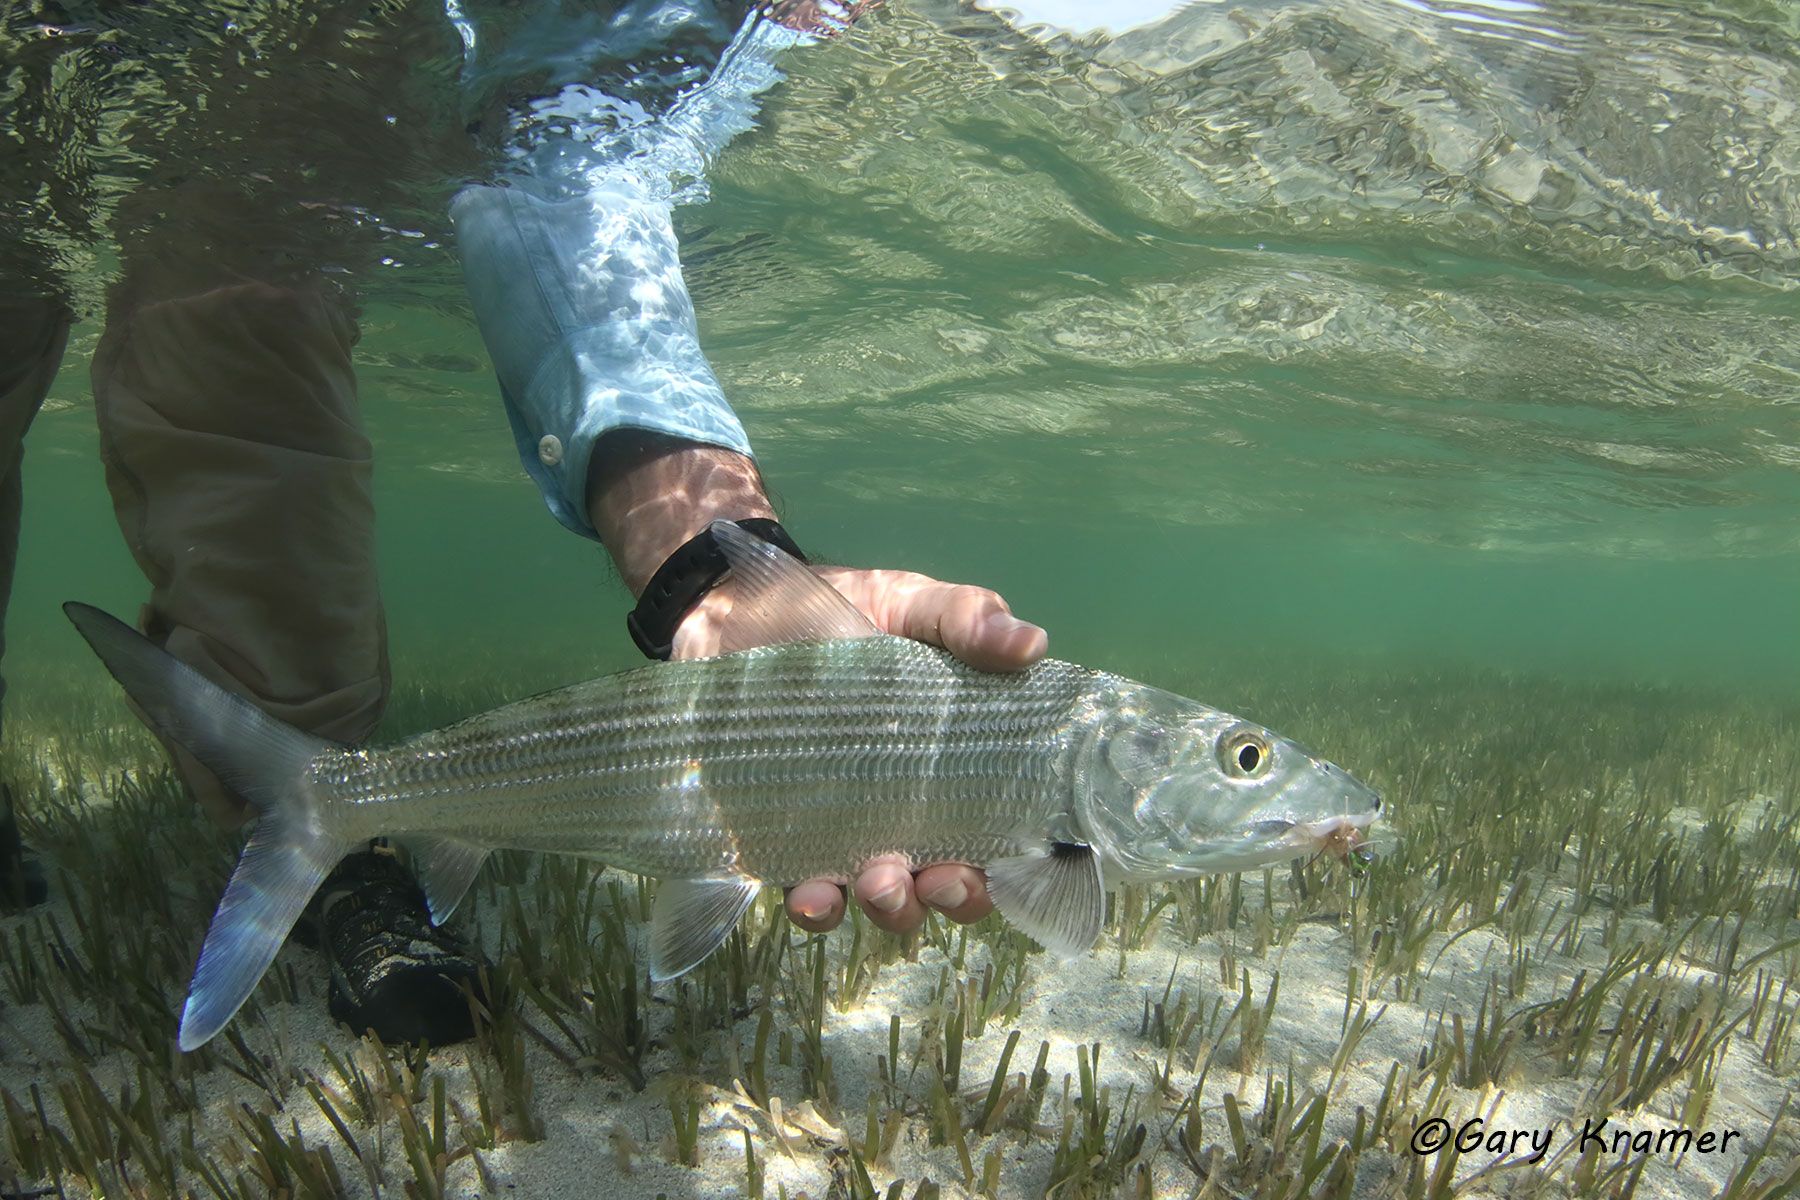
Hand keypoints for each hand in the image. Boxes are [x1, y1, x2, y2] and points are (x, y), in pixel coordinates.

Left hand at [674, 565, 1047, 934]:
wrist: (736, 609)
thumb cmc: (840, 610)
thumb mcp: (911, 604)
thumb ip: (966, 618)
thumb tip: (1032, 644)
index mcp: (952, 764)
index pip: (998, 831)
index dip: (1009, 862)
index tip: (1003, 862)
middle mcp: (906, 812)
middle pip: (946, 882)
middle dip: (949, 895)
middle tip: (939, 879)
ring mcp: (846, 830)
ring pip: (881, 898)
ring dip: (889, 906)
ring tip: (879, 884)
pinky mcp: (784, 838)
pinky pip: (807, 891)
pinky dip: (817, 906)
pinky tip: (811, 894)